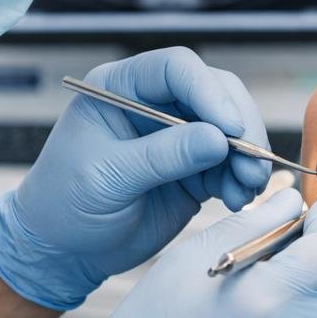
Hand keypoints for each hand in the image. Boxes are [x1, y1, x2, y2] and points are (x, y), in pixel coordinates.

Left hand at [0, 47, 270, 309]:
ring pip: (231, 128)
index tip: (230, 129)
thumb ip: (162, 156)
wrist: (63, 249)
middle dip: (240, 126)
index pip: (175, 68)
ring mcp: (177, 136)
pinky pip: (230, 164)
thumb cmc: (66, 203)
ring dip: (247, 156)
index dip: (208, 92)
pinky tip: (237, 201)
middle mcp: (154, 103)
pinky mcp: (193, 169)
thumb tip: (218, 139)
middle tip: (252, 164)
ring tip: (247, 189)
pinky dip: (241, 180)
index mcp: (121, 88)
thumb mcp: (108, 177)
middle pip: (215, 92)